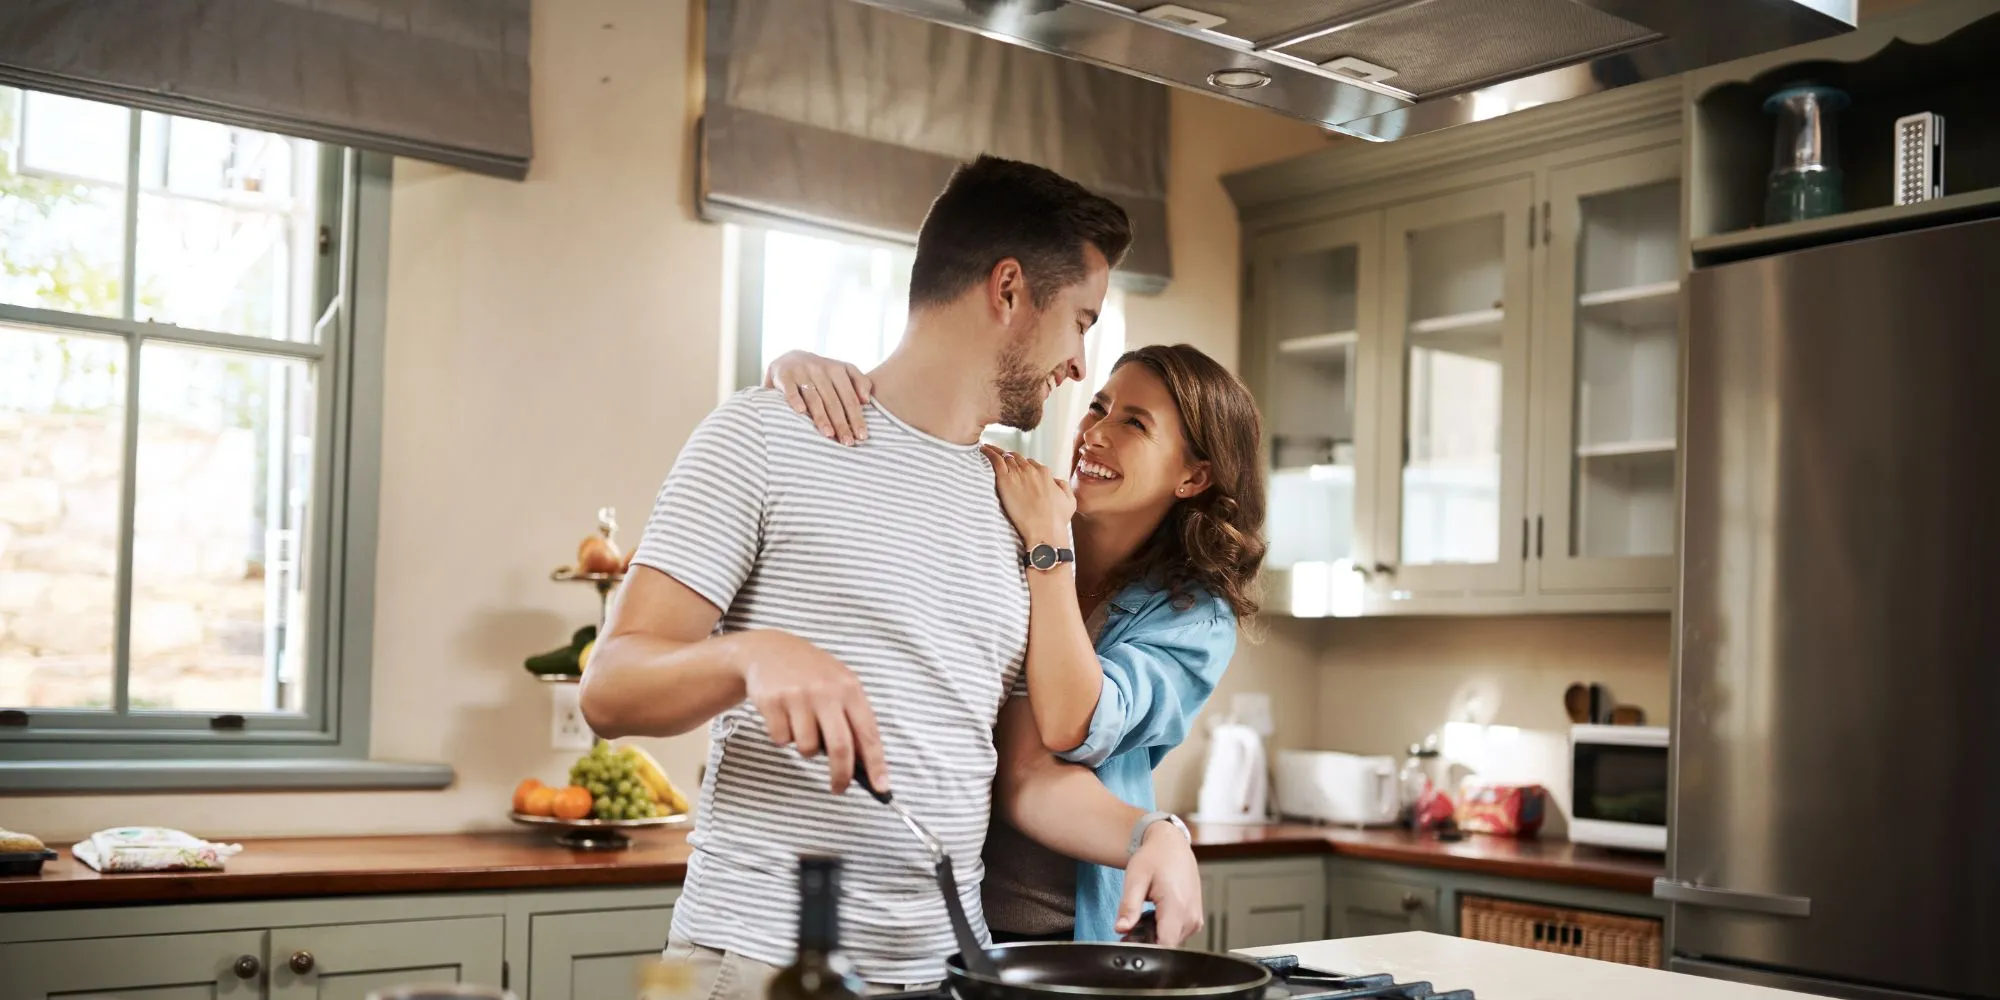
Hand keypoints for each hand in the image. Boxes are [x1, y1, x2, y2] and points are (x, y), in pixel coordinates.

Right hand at [738, 631, 888, 794]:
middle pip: (840, 747)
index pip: (868, 733)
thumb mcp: (838, 685)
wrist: (769, 650)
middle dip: (841, 775)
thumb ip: (852, 718)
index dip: (876, 764)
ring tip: (801, 726)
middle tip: (838, 788)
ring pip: (808, 748)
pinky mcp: (772, 702)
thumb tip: (863, 764)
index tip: (882, 788)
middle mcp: (826, 692)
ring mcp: (798, 696)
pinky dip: (783, 736)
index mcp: (849, 688)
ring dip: (806, 748)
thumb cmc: (811, 674)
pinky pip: (782, 740)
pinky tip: (783, 715)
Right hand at [766, 350, 873, 445]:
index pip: (849, 397)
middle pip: (833, 400)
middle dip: (841, 423)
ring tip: (829, 434)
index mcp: (837, 369)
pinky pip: (790, 388)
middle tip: (847, 442)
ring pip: (813, 397)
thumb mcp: (841, 371)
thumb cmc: (821, 373)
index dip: (856, 417)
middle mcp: (820, 368)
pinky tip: (800, 412)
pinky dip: (794, 399)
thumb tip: (866, 400)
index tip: (861, 436)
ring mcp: (801, 371)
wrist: (789, 358)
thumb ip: (858, 381)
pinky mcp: (783, 374)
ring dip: (821, 416)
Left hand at [980, 445, 1074, 550]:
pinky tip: (983, 449)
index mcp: (1045, 474)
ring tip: (988, 449)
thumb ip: (1063, 487)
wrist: (1045, 531)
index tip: (1017, 469)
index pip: (1031, 464)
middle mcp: (1031, 470)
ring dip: (997, 452)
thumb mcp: (1070, 501)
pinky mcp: (1005, 480)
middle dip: (1009, 457)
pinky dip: (988, 452)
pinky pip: (995, 460)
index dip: (1023, 466)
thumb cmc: (1057, 520)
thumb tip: (1055, 480)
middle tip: (1000, 457)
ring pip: (1005, 457)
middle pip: (1017, 458)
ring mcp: (1018, 474)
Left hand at [1118, 821, 1202, 945]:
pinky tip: (1155, 914)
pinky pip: (1177, 934)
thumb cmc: (1154, 858)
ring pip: (1171, 942)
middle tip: (1131, 923)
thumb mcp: (1135, 879)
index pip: (1165, 946)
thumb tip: (1121, 928)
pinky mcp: (1195, 919)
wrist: (1172, 844)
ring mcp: (1195, 919)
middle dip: (1146, 941)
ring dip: (1155, 935)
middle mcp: (1191, 916)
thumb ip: (1128, 906)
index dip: (1146, 949)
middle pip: (1166, 946)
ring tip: (1144, 913)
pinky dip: (1164, 929)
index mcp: (1177, 906)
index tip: (1130, 942)